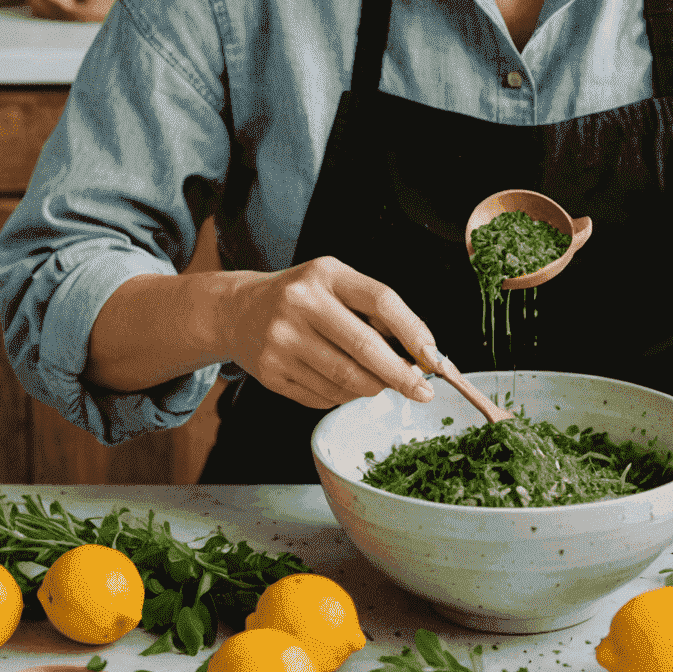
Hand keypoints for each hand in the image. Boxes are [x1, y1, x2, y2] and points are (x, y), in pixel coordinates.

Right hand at [219, 257, 437, 408]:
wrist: (239, 311)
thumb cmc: (303, 297)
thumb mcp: (336, 284)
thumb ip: (376, 312)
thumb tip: (419, 354)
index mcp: (325, 275)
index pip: (380, 300)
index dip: (413, 330)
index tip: (433, 356)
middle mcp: (300, 304)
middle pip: (364, 348)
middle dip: (401, 375)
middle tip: (422, 390)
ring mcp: (281, 341)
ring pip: (346, 380)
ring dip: (374, 388)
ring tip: (383, 384)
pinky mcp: (270, 373)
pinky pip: (323, 396)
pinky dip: (344, 396)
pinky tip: (345, 385)